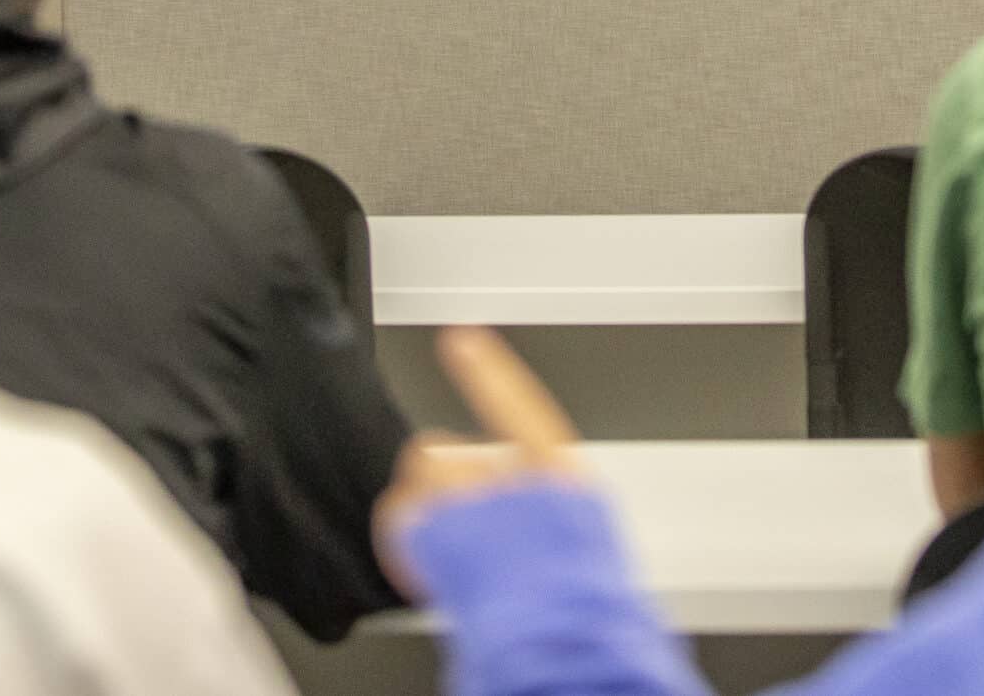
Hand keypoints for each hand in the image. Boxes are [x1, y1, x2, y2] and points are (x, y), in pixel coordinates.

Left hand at [373, 327, 587, 601]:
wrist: (561, 642)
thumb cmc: (578, 605)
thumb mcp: (586, 548)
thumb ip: (551, 513)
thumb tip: (532, 509)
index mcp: (561, 480)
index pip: (519, 407)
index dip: (488, 372)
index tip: (461, 340)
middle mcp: (510, 480)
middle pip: (451, 451)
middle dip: (448, 481)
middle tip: (466, 530)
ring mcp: (466, 503)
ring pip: (422, 477)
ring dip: (428, 507)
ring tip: (447, 550)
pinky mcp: (432, 534)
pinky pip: (397, 514)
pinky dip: (401, 531)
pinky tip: (417, 559)